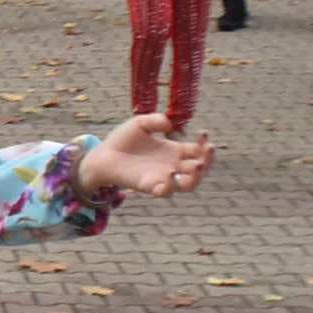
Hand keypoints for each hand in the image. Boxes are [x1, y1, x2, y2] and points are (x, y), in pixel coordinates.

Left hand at [78, 113, 213, 198]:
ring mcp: (163, 177)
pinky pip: (166, 192)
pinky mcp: (150, 186)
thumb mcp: (140, 124)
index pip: (198, 150)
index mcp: (175, 151)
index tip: (204, 132)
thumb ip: (155, 120)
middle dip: (208, 159)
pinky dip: (171, 187)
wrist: (103, 155)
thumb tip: (170, 124)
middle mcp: (173, 166)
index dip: (205, 143)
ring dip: (197, 177)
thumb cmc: (123, 140)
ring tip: (198, 165)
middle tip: (209, 148)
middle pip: (200, 168)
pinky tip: (171, 177)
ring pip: (189, 184)